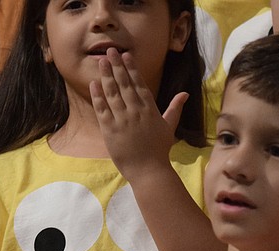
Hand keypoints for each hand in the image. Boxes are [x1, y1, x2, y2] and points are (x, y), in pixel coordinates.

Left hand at [90, 48, 184, 176]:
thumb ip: (175, 108)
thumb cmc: (159, 150)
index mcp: (150, 109)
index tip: (126, 56)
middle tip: (110, 51)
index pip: (139, 84)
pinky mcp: (110, 130)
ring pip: (112, 93)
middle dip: (117, 66)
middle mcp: (136, 111)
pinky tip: (94, 84)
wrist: (148, 171)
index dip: (131, 68)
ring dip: (106, 76)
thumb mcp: (169, 127)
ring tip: (101, 62)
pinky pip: (102, 109)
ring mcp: (122, 120)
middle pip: (124, 84)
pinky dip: (98, 96)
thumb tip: (185, 93)